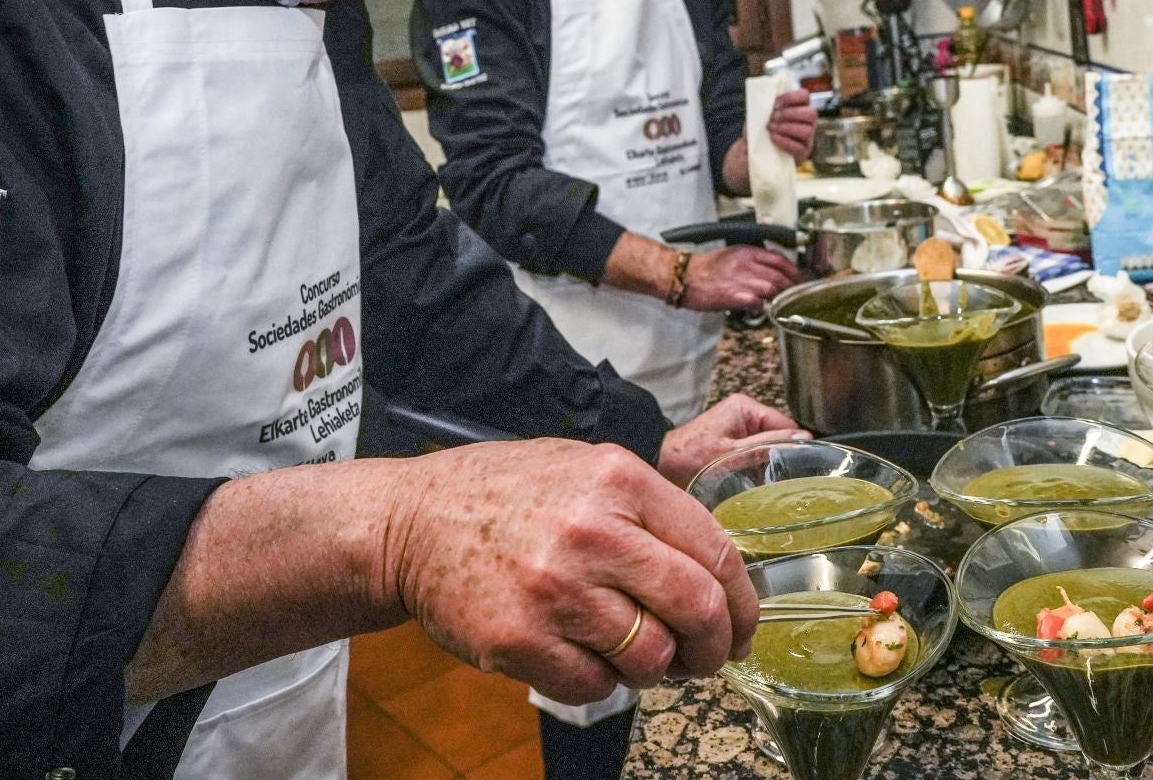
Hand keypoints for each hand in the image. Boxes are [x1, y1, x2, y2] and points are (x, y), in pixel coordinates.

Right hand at [395, 439, 757, 702]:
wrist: (410, 522)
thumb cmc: (504, 494)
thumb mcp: (585, 467)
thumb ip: (651, 509)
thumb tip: (720, 572)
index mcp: (618, 480)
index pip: (715, 553)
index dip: (743, 603)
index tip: (743, 626)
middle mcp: (591, 532)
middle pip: (696, 610)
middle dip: (715, 647)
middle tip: (708, 657)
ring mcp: (553, 590)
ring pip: (649, 658)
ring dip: (651, 666)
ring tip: (628, 647)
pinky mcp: (518, 640)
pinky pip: (594, 686)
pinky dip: (598, 680)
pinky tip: (579, 651)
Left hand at [657, 393, 807, 486]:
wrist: (662, 465)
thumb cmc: (689, 458)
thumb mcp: (733, 453)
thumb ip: (768, 444)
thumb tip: (803, 438)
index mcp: (746, 408)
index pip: (786, 424)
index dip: (792, 446)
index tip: (797, 467)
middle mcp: (744, 413)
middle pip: (778, 436)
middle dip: (778, 457)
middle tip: (774, 478)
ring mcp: (738, 427)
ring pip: (767, 447)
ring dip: (765, 465)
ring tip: (759, 480)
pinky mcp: (733, 441)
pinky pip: (754, 453)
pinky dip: (754, 467)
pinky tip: (749, 480)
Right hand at [681, 245, 801, 311]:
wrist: (682, 276)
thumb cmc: (703, 268)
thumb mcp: (730, 255)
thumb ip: (751, 261)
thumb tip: (768, 270)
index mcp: (745, 252)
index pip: (778, 259)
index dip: (792, 270)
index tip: (796, 277)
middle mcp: (746, 264)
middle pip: (779, 276)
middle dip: (789, 287)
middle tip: (792, 294)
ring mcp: (740, 280)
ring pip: (771, 289)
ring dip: (776, 297)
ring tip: (774, 302)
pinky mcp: (734, 296)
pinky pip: (757, 303)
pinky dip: (760, 307)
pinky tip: (757, 308)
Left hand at [766, 88, 817, 161]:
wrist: (752, 152)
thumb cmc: (759, 130)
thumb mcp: (759, 115)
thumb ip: (765, 106)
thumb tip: (764, 102)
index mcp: (799, 107)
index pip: (804, 95)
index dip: (791, 97)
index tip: (775, 104)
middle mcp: (808, 122)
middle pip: (811, 113)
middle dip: (790, 114)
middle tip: (773, 118)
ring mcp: (807, 139)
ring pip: (807, 131)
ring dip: (787, 128)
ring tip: (771, 128)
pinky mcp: (802, 153)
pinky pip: (799, 147)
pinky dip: (784, 141)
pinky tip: (773, 138)